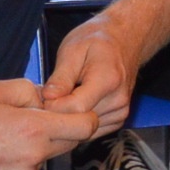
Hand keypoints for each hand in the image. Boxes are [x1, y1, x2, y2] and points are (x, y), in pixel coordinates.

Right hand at [0, 77, 98, 169]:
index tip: (71, 110)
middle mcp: (34, 159)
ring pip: (43, 160)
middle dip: (57, 131)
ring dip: (33, 149)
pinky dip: (17, 166)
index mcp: (36, 130)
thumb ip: (29, 90)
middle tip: (27, 120)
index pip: (86, 126)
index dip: (84, 116)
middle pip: (67, 144)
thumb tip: (46, 99)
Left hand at [40, 20, 139, 135]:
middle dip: (59, 113)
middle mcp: (118, 100)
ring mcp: (121, 111)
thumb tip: (47, 98)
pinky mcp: (119, 119)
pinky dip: (80, 121)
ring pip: (83, 130)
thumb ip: (60, 76)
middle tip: (52, 94)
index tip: (44, 94)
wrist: (125, 39)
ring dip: (69, 118)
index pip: (73, 109)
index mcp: (108, 80)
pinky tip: (78, 103)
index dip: (52, 106)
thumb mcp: (73, 49)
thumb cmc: (97, 40)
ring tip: (67, 95)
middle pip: (78, 121)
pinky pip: (91, 131)